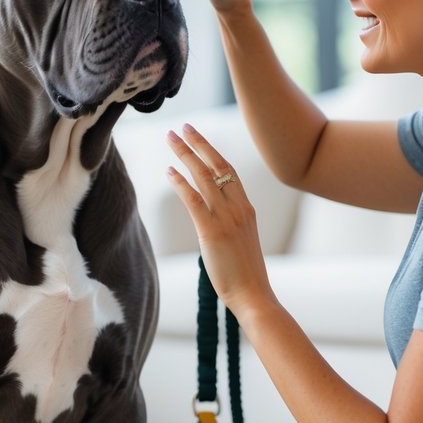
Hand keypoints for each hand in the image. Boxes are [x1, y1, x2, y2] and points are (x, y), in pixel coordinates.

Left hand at [166, 123, 274, 317]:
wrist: (254, 295)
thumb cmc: (246, 274)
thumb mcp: (242, 241)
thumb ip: (230, 224)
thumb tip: (213, 219)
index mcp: (247, 208)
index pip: (229, 171)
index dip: (212, 152)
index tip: (198, 137)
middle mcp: (238, 207)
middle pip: (217, 165)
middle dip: (198, 143)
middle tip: (182, 127)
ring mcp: (226, 218)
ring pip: (204, 176)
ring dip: (185, 154)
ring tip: (171, 139)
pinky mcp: (212, 231)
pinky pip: (194, 200)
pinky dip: (180, 182)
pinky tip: (168, 171)